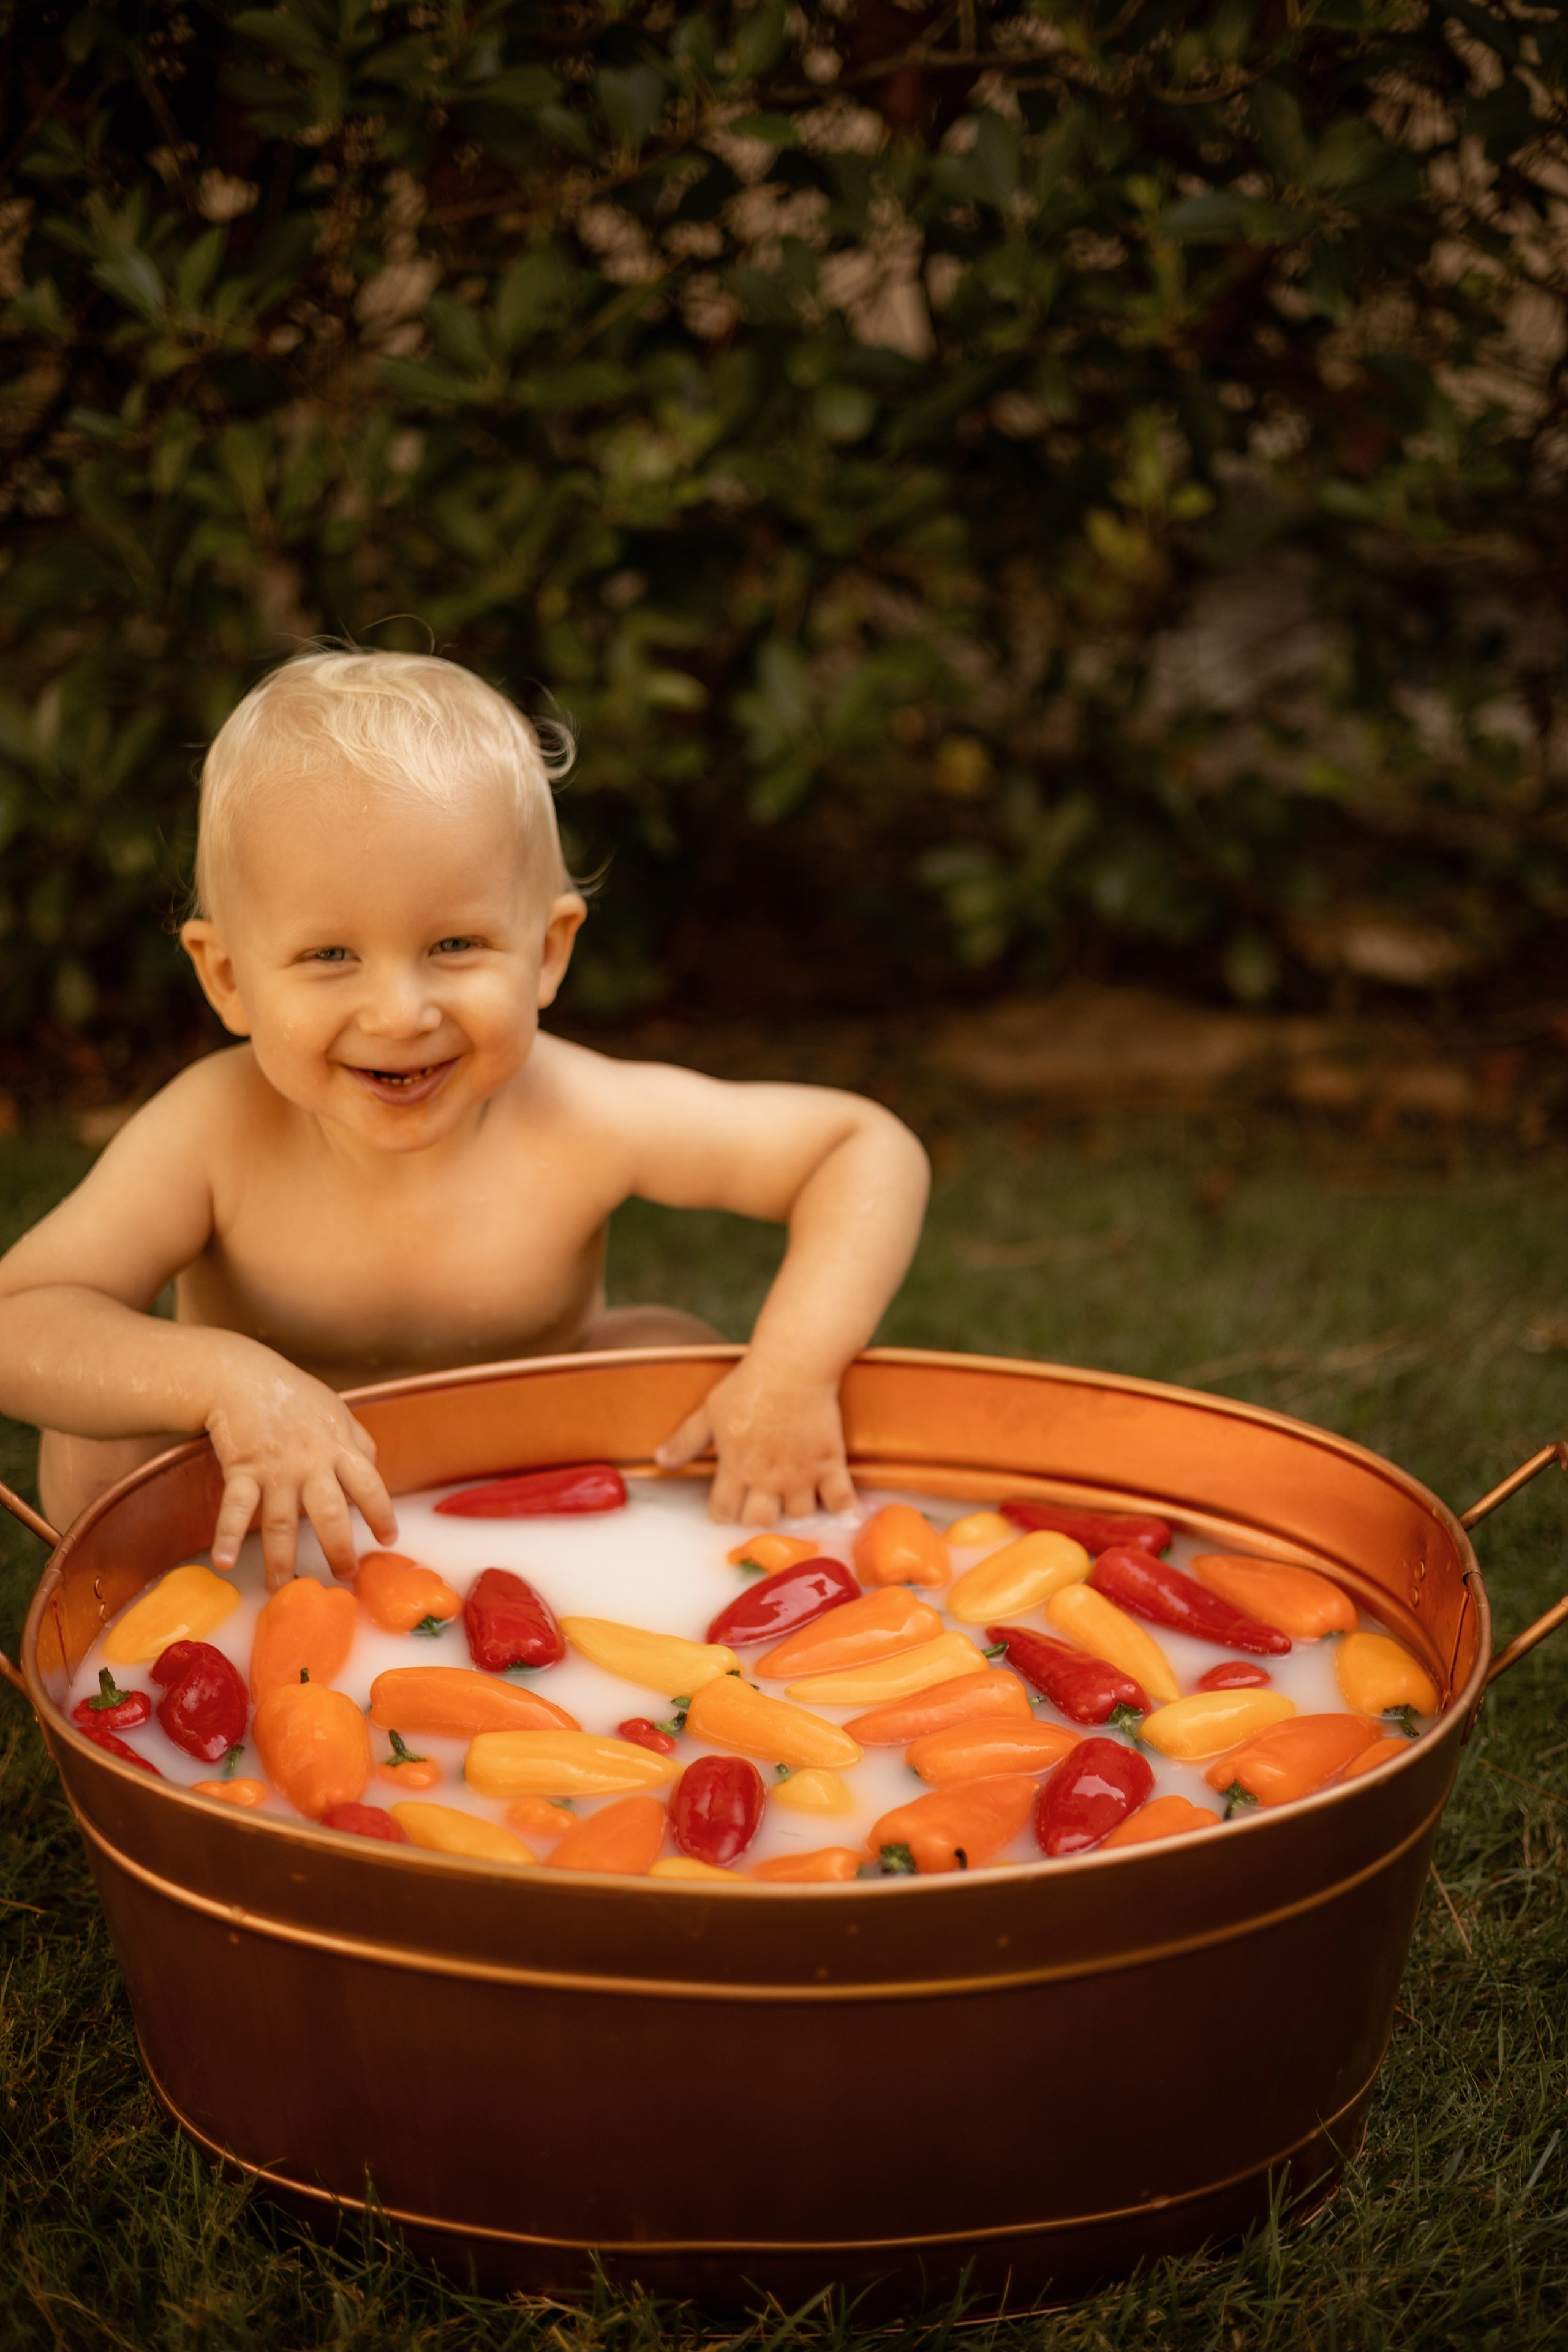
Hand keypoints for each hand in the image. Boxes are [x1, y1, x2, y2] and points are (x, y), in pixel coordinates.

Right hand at [204, 1352, 398, 1587]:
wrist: (241, 1375)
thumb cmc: (293, 1395)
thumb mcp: (337, 1411)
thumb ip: (357, 1442)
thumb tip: (372, 1471)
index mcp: (339, 1446)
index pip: (370, 1485)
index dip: (381, 1514)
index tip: (388, 1539)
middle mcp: (311, 1461)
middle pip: (330, 1513)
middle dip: (339, 1549)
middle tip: (344, 1576)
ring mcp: (276, 1468)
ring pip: (282, 1523)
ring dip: (281, 1561)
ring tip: (281, 1589)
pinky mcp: (242, 1469)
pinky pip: (235, 1509)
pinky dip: (227, 1536)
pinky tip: (223, 1562)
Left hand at [655, 1358, 856, 1523]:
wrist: (793, 1365)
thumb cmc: (749, 1385)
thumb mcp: (709, 1412)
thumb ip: (686, 1441)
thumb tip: (661, 1460)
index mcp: (736, 1467)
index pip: (723, 1513)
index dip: (723, 1515)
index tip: (728, 1507)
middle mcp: (767, 1478)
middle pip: (760, 1522)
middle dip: (757, 1519)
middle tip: (761, 1506)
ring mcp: (801, 1474)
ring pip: (798, 1516)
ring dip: (795, 1514)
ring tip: (795, 1503)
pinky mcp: (829, 1462)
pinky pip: (839, 1499)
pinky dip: (842, 1510)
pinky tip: (840, 1512)